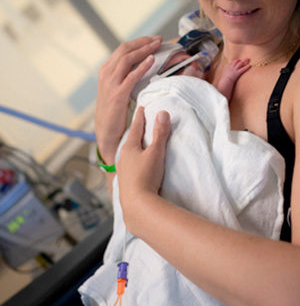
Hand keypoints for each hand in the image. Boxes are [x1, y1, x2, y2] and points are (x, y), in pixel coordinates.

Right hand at [95, 36, 161, 163]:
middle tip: (159, 39)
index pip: (123, 49)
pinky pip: (131, 76)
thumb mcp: (117, 88)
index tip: (154, 39)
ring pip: (127, 59)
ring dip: (144, 50)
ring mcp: (110, 83)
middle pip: (125, 49)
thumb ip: (126, 76)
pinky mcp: (118, 95)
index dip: (140, 42)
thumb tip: (144, 64)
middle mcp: (106, 74)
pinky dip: (142, 67)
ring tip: (157, 45)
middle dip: (143, 42)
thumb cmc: (115, 111)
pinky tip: (152, 61)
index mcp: (106, 70)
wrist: (106, 132)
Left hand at [116, 107, 170, 230]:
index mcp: (129, 148)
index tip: (141, 107)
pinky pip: (129, 167)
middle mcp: (122, 158)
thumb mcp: (156, 152)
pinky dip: (133, 161)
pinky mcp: (125, 184)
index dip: (140, 116)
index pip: (136, 127)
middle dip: (136, 132)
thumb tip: (162, 113)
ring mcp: (122, 171)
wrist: (137, 206)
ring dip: (134, 148)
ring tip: (138, 145)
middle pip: (130, 140)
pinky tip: (136, 167)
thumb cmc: (146, 177)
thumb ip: (160, 133)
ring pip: (128, 154)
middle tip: (140, 124)